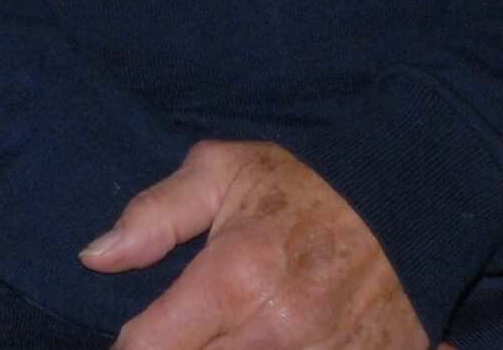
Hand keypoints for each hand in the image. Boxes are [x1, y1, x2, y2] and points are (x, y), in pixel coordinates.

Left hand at [83, 141, 432, 349]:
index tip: (133, 339)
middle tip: (181, 333)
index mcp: (234, 276)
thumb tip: (96, 257)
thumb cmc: (303, 185)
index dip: (130, 347)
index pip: (149, 345)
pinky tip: (261, 344)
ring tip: (227, 335)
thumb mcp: (220, 171)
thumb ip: (153, 215)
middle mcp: (276, 330)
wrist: (406, 202)